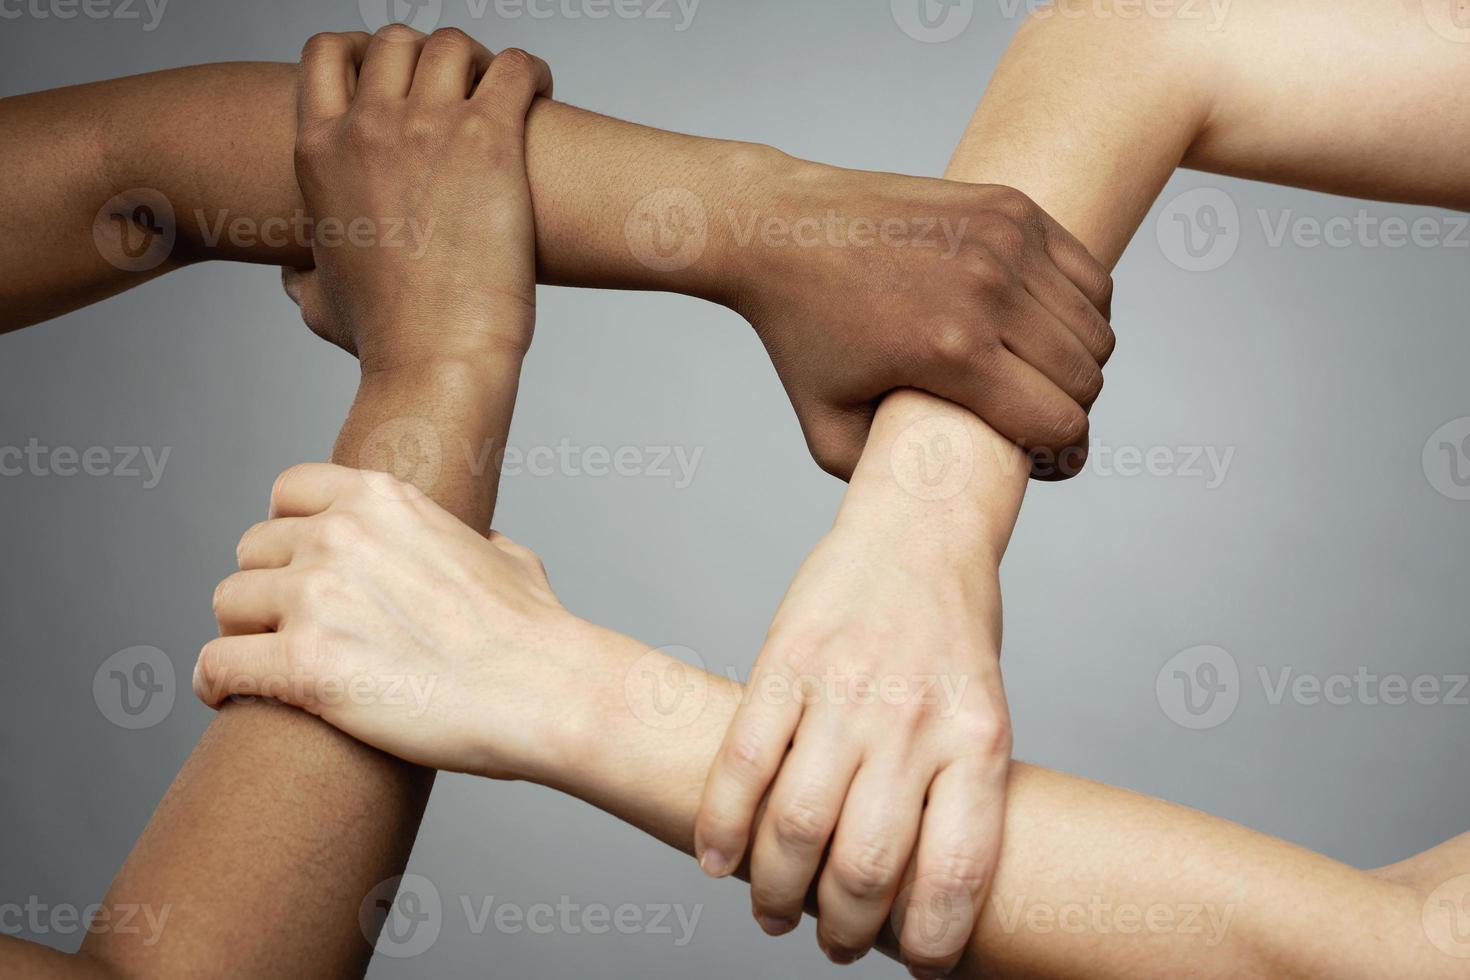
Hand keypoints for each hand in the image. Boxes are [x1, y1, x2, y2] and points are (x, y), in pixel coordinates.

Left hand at [193, 463, 588, 780]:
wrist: (545, 690)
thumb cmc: (536, 634)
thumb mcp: (508, 559)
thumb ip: (475, 542)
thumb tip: (483, 548)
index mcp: (383, 500)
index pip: (288, 492)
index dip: (286, 533)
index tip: (295, 569)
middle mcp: (340, 536)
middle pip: (251, 551)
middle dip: (266, 591)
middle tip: (286, 631)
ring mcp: (317, 598)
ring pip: (227, 605)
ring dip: (241, 636)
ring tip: (262, 668)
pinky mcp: (302, 665)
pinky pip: (216, 664)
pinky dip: (214, 683)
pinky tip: (227, 698)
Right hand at [283, 26, 550, 370]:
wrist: (434, 359)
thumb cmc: (384, 340)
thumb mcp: (317, 300)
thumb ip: (300, 273)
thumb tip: (295, 276)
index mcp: (319, 151)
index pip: (326, 52)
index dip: (365, 52)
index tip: (399, 76)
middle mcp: (368, 126)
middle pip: (396, 40)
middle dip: (429, 56)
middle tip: (462, 89)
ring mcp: (429, 126)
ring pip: (454, 45)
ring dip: (481, 61)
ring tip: (503, 93)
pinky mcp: (490, 139)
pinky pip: (516, 68)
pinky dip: (533, 72)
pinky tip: (542, 93)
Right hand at [694, 509, 1010, 975]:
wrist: (917, 531)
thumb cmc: (952, 634)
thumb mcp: (982, 712)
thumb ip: (951, 788)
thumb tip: (916, 891)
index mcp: (977, 740)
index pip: (957, 872)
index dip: (935, 940)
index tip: (918, 964)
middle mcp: (912, 720)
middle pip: (865, 864)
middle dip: (843, 928)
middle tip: (834, 942)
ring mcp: (845, 690)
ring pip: (795, 824)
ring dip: (775, 890)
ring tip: (772, 913)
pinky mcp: (785, 663)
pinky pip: (742, 762)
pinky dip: (720, 825)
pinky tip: (716, 860)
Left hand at [730, 162, 1112, 479]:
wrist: (779, 230)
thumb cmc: (800, 333)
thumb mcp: (826, 430)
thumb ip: (887, 477)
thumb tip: (945, 499)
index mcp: (952, 351)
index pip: (1060, 424)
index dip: (1059, 458)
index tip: (1037, 464)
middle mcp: (989, 291)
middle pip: (1086, 378)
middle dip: (1069, 413)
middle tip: (1033, 420)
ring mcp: (1005, 242)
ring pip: (1095, 327)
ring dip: (1077, 364)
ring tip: (1036, 377)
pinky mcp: (1010, 207)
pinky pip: (1088, 276)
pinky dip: (1081, 310)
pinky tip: (1042, 328)